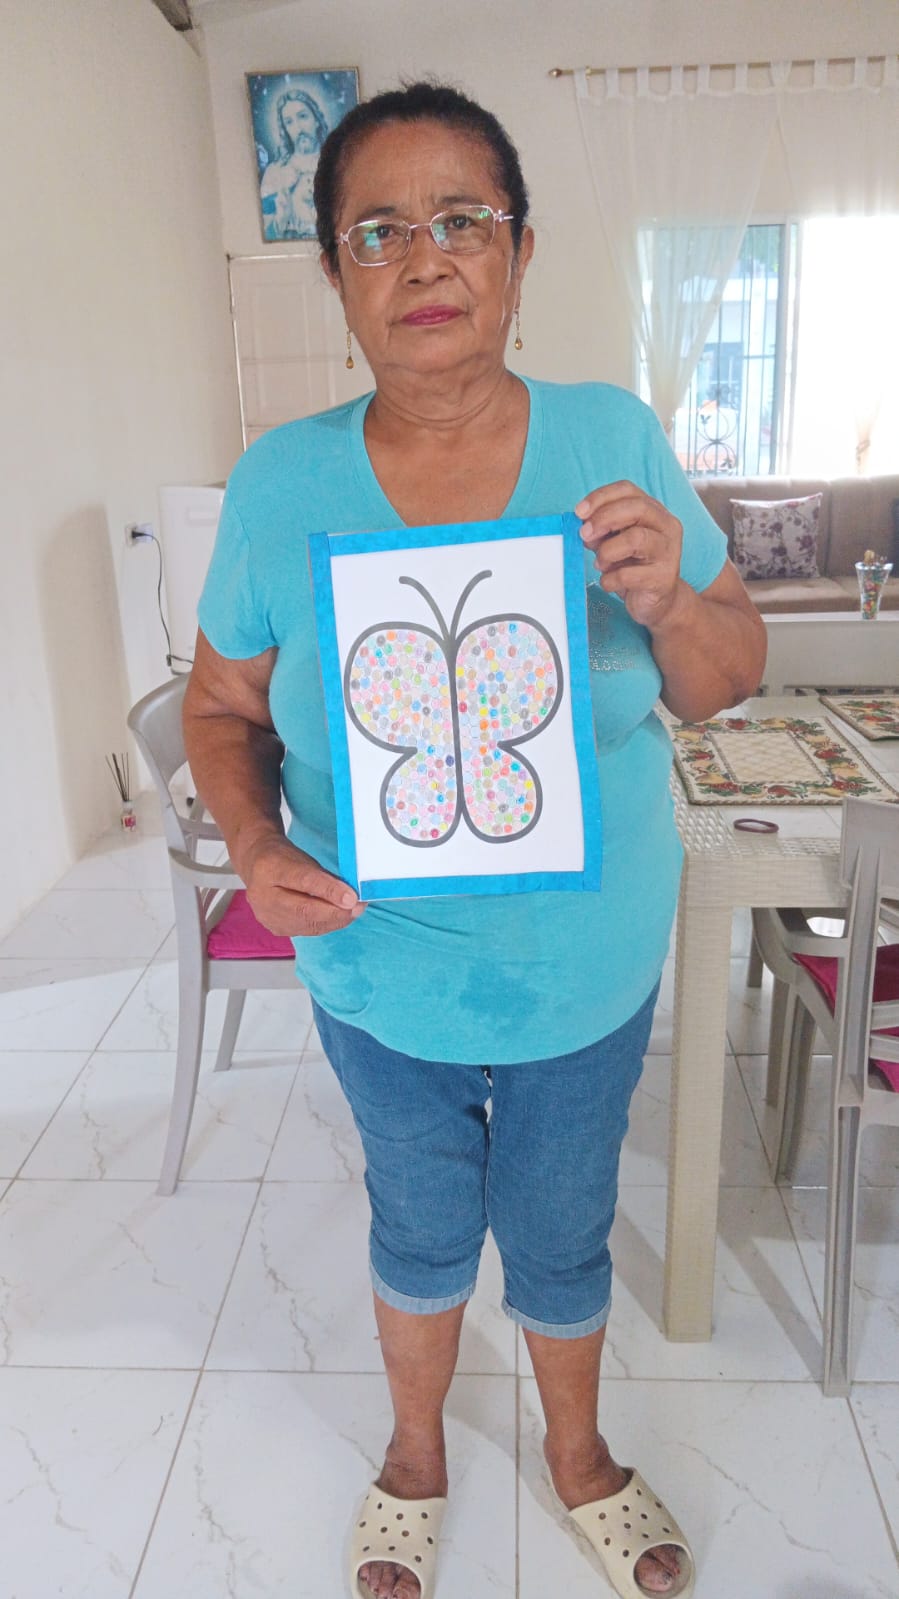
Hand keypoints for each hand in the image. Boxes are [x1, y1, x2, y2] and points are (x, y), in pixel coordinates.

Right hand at [240, 835, 363, 937]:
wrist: (257, 866)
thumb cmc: (283, 859)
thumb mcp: (304, 860)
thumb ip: (325, 878)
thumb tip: (351, 897)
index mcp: (270, 868)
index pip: (303, 881)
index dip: (330, 891)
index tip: (352, 898)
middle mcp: (262, 895)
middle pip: (305, 910)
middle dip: (336, 912)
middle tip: (359, 907)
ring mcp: (266, 915)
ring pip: (308, 924)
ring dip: (335, 920)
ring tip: (353, 912)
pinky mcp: (274, 928)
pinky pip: (306, 930)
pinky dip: (326, 924)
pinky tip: (338, 918)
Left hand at [575, 481, 684, 630]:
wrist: (658, 602)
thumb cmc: (634, 566)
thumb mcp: (616, 542)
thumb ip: (602, 530)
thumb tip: (583, 527)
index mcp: (654, 511)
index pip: (628, 490)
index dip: (601, 497)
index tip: (579, 512)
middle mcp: (667, 527)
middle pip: (637, 508)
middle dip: (604, 518)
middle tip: (584, 534)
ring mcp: (669, 552)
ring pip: (636, 539)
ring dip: (608, 551)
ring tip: (601, 563)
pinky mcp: (663, 578)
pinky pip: (629, 574)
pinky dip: (610, 579)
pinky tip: (609, 582)